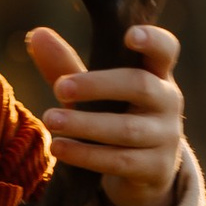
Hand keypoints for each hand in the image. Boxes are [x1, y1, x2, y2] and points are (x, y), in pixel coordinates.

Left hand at [27, 20, 186, 205]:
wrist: (142, 171)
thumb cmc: (115, 116)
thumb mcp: (94, 91)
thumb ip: (67, 65)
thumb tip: (37, 34)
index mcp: (157, 73)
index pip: (165, 49)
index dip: (153, 40)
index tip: (130, 35)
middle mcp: (168, 101)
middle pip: (140, 85)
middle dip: (97, 85)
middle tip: (59, 88)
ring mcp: (166, 137)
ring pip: (126, 129)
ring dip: (85, 124)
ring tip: (49, 120)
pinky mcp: (156, 168)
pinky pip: (119, 161)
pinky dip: (86, 155)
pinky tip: (58, 148)